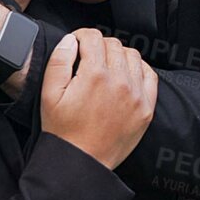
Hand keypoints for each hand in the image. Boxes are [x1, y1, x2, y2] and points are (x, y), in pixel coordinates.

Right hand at [40, 29, 157, 168]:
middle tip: (88, 59)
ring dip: (118, 56)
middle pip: (113, 45)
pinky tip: (125, 76)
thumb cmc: (63, 131)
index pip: (93, 37)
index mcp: (94, 75)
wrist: (81, 162)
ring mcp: (136, 95)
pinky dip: (138, 70)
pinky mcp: (146, 108)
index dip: (81, 36)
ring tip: (105, 68)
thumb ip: (58, 62)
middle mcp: (120, 82)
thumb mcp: (49, 95)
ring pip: (133, 56)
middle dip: (98, 46)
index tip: (77, 45)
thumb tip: (71, 40)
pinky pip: (149, 75)